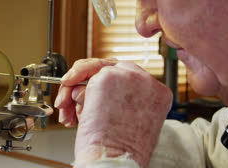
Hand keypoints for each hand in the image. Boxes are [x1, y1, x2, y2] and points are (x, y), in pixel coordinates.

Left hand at [55, 59, 172, 167]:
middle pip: (112, 68)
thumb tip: (87, 89)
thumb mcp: (129, 120)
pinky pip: (83, 74)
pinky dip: (70, 88)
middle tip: (70, 99)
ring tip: (69, 110)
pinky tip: (69, 106)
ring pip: (95, 69)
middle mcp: (147, 81)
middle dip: (87, 83)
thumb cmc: (120, 150)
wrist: (114, 160)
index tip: (93, 96)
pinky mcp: (108, 76)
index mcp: (159, 94)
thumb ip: (118, 99)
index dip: (109, 87)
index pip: (130, 79)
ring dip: (76, 89)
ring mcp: (128, 75)